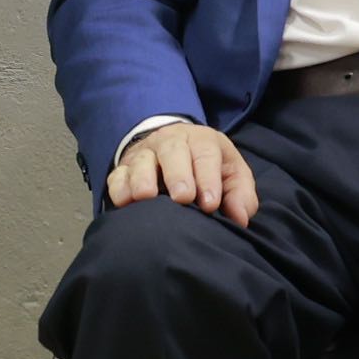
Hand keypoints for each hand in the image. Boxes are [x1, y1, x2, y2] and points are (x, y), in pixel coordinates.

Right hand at [108, 120, 256, 224]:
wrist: (174, 148)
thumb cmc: (208, 168)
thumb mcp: (231, 173)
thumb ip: (240, 194)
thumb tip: (241, 218)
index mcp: (202, 140)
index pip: (206, 154)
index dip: (208, 178)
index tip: (210, 204)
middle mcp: (172, 142)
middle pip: (173, 152)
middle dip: (178, 174)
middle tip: (183, 198)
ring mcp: (146, 154)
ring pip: (142, 161)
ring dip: (143, 179)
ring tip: (147, 197)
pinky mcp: (125, 169)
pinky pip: (118, 176)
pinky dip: (120, 188)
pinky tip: (125, 202)